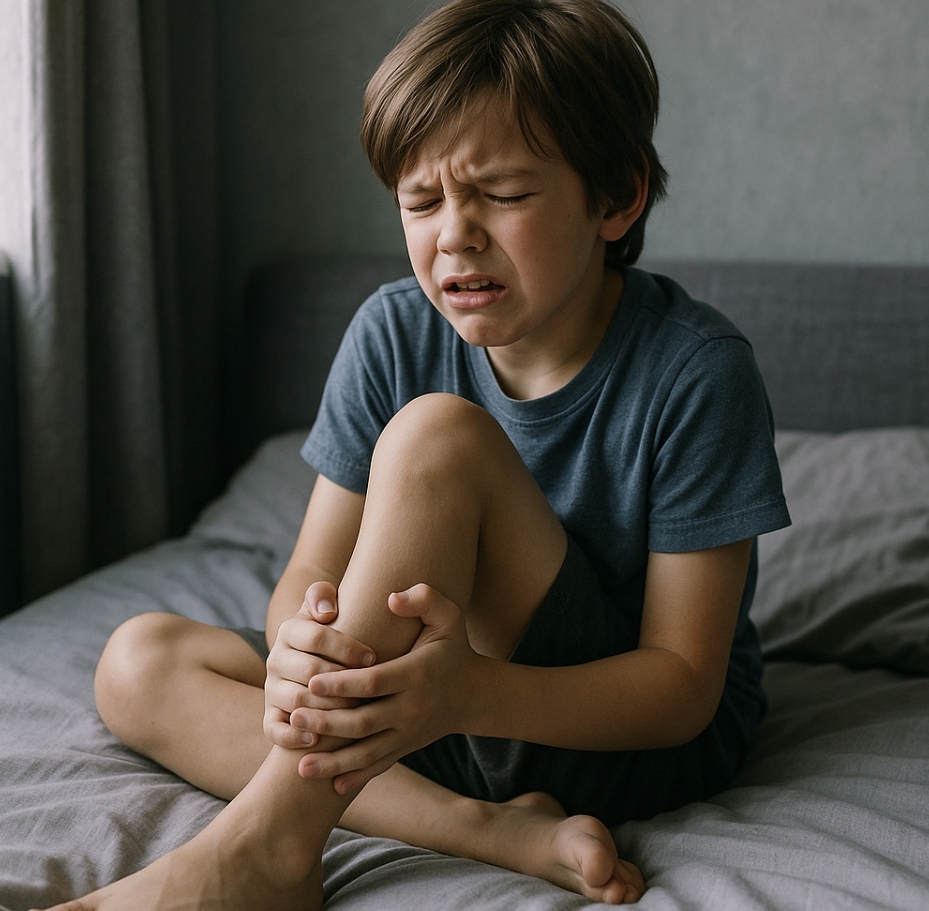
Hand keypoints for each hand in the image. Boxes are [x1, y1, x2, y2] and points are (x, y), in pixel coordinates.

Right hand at [263, 581, 375, 749]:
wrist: (317, 658)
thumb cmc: (336, 630)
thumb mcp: (327, 606)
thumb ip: (322, 595)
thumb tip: (326, 611)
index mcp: (290, 630)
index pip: (317, 636)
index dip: (347, 647)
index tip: (374, 657)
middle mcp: (276, 659)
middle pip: (309, 670)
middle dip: (342, 680)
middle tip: (369, 690)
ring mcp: (271, 688)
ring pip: (296, 700)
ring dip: (325, 708)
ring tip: (353, 714)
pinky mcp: (270, 715)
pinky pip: (274, 730)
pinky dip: (292, 737)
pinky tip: (316, 740)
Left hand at [291, 583, 480, 793]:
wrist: (472, 693)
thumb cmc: (452, 648)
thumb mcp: (449, 617)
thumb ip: (424, 599)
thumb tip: (392, 597)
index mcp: (417, 674)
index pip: (374, 682)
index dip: (343, 683)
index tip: (313, 681)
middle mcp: (412, 708)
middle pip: (364, 721)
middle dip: (327, 721)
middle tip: (294, 714)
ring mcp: (409, 732)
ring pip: (367, 752)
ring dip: (333, 759)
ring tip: (300, 764)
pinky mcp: (406, 747)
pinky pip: (379, 765)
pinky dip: (356, 776)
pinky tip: (330, 785)